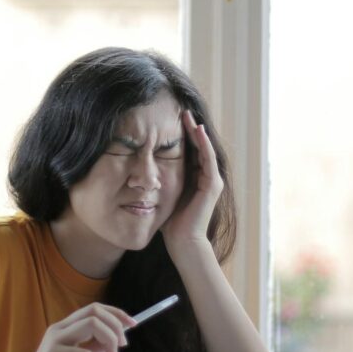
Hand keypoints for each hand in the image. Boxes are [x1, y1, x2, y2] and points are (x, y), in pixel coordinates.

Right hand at [9, 303, 136, 351]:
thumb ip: (94, 349)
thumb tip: (114, 340)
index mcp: (66, 328)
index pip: (95, 309)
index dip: (116, 313)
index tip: (133, 324)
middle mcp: (60, 329)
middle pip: (95, 311)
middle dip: (116, 325)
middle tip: (122, 346)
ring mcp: (55, 340)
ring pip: (92, 324)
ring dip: (110, 340)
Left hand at [162, 110, 223, 249]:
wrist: (183, 241)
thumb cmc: (171, 222)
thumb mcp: (163, 193)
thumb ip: (158, 181)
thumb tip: (139, 169)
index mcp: (194, 177)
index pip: (189, 150)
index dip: (181, 135)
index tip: (170, 119)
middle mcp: (206, 176)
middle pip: (198, 146)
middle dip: (189, 128)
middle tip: (181, 110)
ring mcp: (212, 180)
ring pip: (205, 149)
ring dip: (197, 131)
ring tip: (188, 115)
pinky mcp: (213, 185)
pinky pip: (208, 159)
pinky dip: (203, 144)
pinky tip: (197, 130)